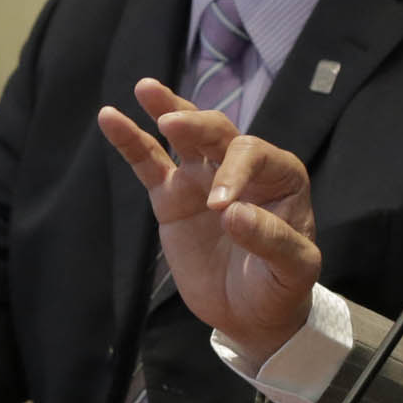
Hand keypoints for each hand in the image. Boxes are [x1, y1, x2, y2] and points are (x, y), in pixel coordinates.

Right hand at [95, 79, 319, 362]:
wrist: (251, 315)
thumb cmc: (280, 288)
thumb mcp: (293, 271)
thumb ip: (272, 241)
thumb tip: (232, 214)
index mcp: (280, 178)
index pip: (253, 154)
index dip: (234, 172)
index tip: (220, 209)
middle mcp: (242, 168)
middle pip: (218, 132)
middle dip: (196, 124)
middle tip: (173, 125)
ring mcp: (202, 178)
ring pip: (185, 135)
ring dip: (167, 109)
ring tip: (145, 87)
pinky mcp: (172, 197)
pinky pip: (149, 163)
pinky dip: (130, 140)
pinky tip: (109, 117)